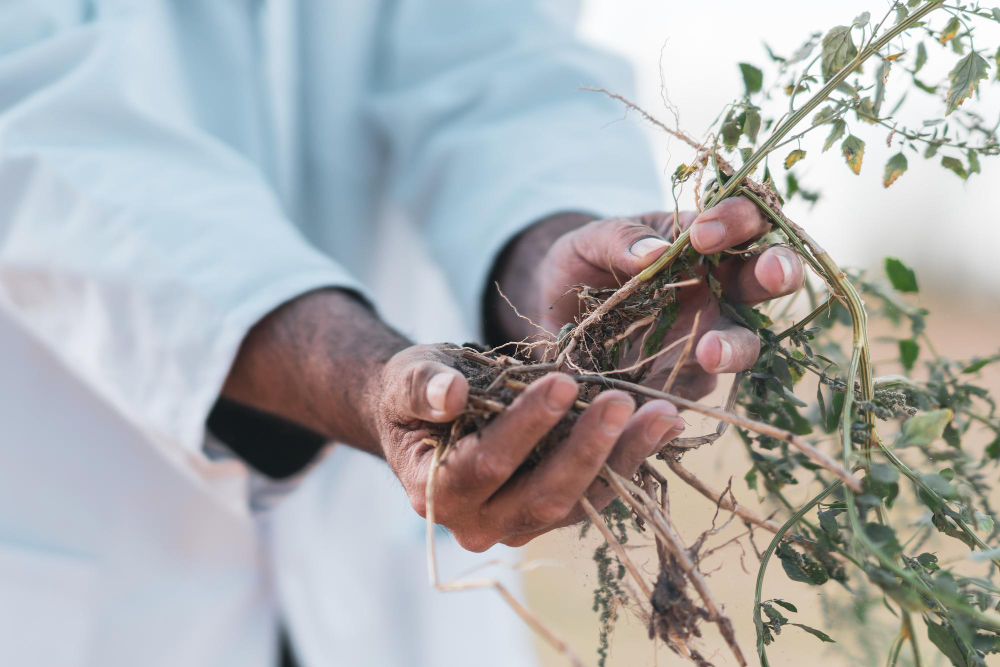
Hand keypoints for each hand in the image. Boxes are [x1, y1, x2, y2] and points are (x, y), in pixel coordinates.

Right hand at [373, 344, 685, 550]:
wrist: (426, 416)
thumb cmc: (415, 393)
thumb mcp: (407, 378)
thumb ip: (422, 386)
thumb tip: (449, 394)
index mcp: (436, 492)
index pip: (487, 464)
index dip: (526, 426)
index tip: (562, 381)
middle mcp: (477, 523)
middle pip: (542, 496)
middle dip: (586, 448)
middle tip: (621, 400)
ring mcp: (518, 525)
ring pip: (578, 503)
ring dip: (622, 459)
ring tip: (661, 415)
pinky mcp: (550, 515)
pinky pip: (595, 497)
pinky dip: (628, 463)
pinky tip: (660, 427)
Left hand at [492, 197, 804, 399]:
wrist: (555, 312)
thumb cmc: (583, 263)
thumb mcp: (591, 241)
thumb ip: (619, 240)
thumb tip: (654, 252)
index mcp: (704, 243)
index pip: (744, 223)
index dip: (738, 222)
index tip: (703, 234)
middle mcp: (718, 289)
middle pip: (766, 280)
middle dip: (778, 272)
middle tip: (773, 273)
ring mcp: (706, 336)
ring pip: (744, 344)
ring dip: (735, 347)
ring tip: (710, 352)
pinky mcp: (682, 380)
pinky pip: (695, 389)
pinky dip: (685, 390)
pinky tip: (664, 396)